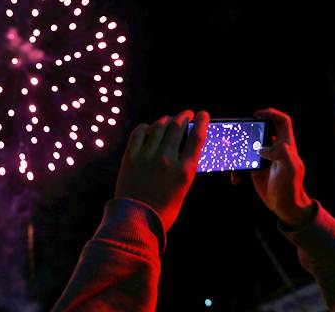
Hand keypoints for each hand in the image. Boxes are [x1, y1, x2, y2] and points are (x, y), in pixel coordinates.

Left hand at [115, 110, 209, 231]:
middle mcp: (167, 159)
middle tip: (187, 114)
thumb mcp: (183, 189)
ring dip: (167, 120)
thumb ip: (185, 168)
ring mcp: (147, 156)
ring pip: (160, 126)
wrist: (136, 220)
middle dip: (184, 116)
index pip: (197, 137)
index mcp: (184, 170)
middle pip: (178, 126)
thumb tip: (185, 148)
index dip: (202, 122)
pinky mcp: (131, 156)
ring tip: (170, 120)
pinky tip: (150, 129)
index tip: (203, 115)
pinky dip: (147, 127)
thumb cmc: (163, 210)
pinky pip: (140, 132)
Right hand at [242, 108, 313, 227]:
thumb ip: (282, 154)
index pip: (282, 122)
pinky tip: (236, 179)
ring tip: (232, 160)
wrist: (285, 207)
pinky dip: (237, 169)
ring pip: (249, 146)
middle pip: (262, 131)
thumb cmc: (291, 188)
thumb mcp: (290, 170)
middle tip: (237, 135)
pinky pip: (243, 163)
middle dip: (248, 132)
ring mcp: (265, 158)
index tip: (256, 114)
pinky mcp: (256, 169)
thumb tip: (264, 147)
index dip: (271, 113)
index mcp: (286, 145)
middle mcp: (275, 149)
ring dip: (239, 151)